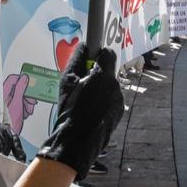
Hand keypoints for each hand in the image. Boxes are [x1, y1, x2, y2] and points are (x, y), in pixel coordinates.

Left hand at [2, 73, 36, 132]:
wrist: (7, 134)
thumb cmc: (9, 121)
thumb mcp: (17, 102)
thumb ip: (20, 89)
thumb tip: (24, 78)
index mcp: (3, 92)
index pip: (13, 79)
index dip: (22, 81)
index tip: (30, 85)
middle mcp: (4, 96)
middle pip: (18, 88)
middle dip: (26, 95)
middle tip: (30, 102)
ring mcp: (7, 102)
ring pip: (20, 96)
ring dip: (26, 102)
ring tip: (27, 110)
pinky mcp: (10, 109)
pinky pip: (19, 103)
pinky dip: (23, 107)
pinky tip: (24, 113)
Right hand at [37, 45, 123, 180]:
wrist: (78, 141)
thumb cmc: (70, 109)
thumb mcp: (67, 81)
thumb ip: (77, 60)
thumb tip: (84, 46)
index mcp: (103, 75)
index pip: (107, 53)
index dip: (97, 55)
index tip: (89, 59)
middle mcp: (116, 86)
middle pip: (107, 72)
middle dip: (95, 75)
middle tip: (80, 86)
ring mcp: (119, 101)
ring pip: (109, 88)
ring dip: (99, 90)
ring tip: (83, 103)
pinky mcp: (118, 113)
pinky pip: (110, 102)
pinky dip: (102, 103)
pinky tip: (90, 113)